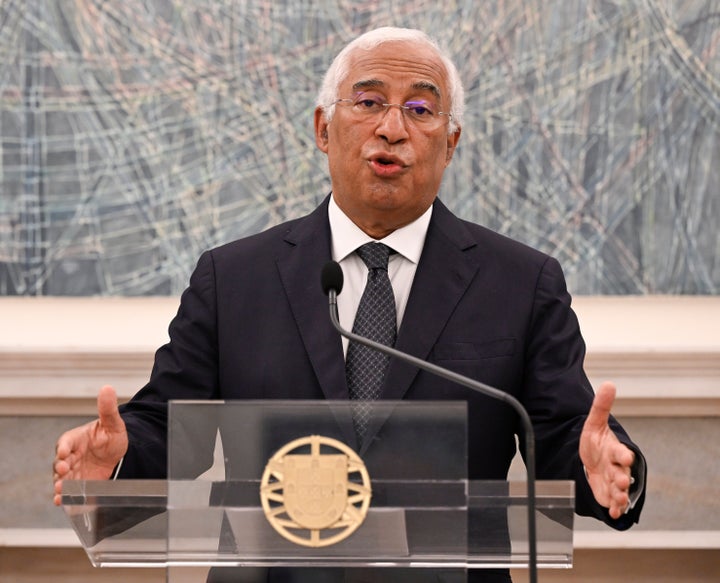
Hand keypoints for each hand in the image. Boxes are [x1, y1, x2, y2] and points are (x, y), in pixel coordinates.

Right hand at [52, 385, 128, 505]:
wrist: (122, 454)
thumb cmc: (112, 436)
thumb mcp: (113, 423)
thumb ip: (107, 409)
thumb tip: (107, 388)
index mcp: (75, 439)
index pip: (65, 442)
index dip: (63, 447)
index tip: (63, 452)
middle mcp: (70, 456)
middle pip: (59, 463)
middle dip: (59, 467)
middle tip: (62, 470)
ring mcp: (74, 471)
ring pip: (61, 479)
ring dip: (59, 484)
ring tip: (61, 489)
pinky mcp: (80, 485)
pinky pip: (69, 492)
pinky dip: (65, 497)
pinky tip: (63, 502)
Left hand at [579, 381, 634, 518]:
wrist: (591, 459)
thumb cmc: (596, 442)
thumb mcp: (594, 423)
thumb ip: (601, 406)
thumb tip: (609, 384)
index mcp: (615, 450)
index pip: (621, 452)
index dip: (623, 454)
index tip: (624, 455)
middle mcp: (617, 467)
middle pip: (622, 472)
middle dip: (621, 477)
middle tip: (620, 480)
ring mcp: (613, 482)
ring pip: (620, 490)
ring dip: (620, 495)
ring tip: (618, 498)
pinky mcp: (608, 494)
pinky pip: (614, 503)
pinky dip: (615, 508)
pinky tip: (614, 513)